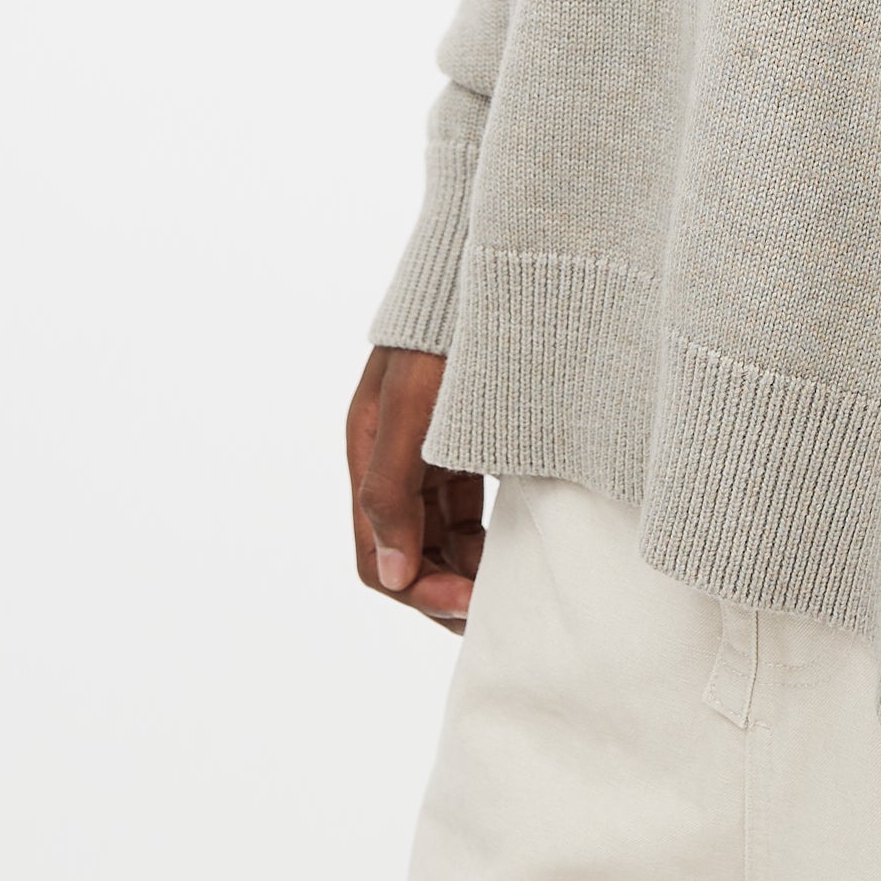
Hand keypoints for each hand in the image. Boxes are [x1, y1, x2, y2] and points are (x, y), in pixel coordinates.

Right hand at [346, 346, 485, 628]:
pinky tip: (512, 553)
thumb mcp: (414, 406)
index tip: (473, 608)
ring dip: (462, 573)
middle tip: (493, 616)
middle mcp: (393, 457)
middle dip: (441, 592)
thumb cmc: (450, 328)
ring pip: (436, 537)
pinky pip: (463, 509)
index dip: (419, 594)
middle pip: (406, 553)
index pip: (377, 556)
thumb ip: (393, 490)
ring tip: (504, 596)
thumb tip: (391, 573)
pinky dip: (482, 540)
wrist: (503, 264)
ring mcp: (429, 450)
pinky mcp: (466, 441)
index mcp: (368, 451)